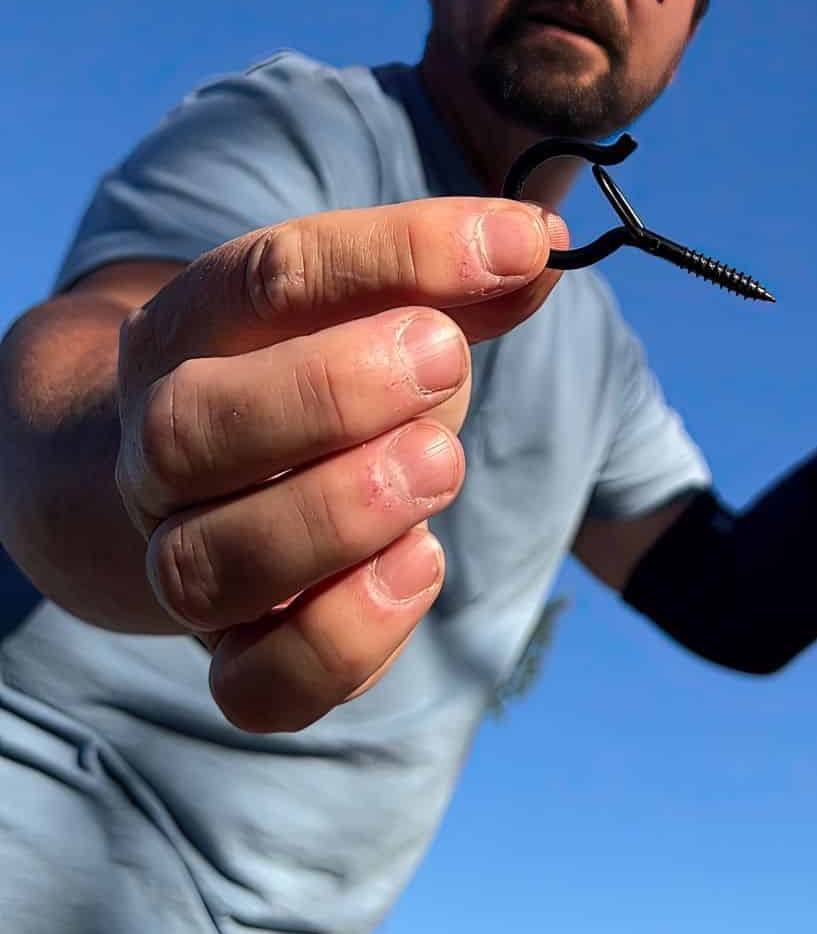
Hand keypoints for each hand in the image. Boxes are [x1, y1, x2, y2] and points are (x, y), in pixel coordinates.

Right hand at [114, 197, 568, 732]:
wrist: (200, 482)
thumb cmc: (311, 376)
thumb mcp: (372, 310)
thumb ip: (450, 283)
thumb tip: (537, 250)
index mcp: (193, 331)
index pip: (269, 277)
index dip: (401, 253)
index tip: (516, 246)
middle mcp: (162, 447)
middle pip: (189, 431)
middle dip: (329, 394)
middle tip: (446, 361)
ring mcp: (183, 558)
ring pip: (208, 566)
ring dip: (336, 516)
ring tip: (440, 466)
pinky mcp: (228, 656)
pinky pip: (254, 687)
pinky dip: (343, 641)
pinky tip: (419, 566)